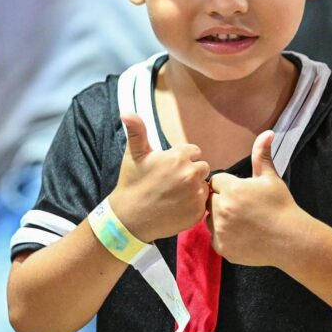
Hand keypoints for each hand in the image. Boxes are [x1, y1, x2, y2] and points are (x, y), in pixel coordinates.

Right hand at [107, 114, 209, 242]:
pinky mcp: (197, 212)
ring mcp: (195, 195)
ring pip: (203, 185)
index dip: (183, 159)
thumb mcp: (134, 155)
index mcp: (179, 157)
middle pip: (202, 167)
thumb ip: (137, 131)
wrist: (128, 219)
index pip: (194, 152)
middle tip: (173, 182)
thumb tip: (127, 112)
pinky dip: (194, 205)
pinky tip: (177, 206)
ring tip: (174, 195)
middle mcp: (191, 174)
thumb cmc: (131, 183)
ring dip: (194, 188)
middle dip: (191, 172)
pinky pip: (203, 203)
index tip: (170, 168)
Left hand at [208, 131, 306, 266]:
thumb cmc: (281, 206)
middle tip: (244, 209)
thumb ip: (261, 155)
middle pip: (210, 201)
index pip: (216, 182)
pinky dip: (224, 238)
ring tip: (243, 222)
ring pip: (209, 220)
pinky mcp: (222, 248)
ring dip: (220, 219)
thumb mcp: (270, 178)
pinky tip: (242, 235)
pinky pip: (215, 238)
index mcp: (231, 189)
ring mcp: (220, 231)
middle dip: (222, 202)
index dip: (228, 186)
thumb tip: (267, 132)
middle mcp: (221, 209)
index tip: (243, 193)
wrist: (291, 240)